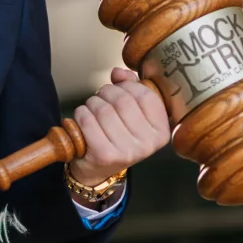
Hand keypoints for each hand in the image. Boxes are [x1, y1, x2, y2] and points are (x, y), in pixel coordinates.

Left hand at [69, 67, 170, 185]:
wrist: (97, 170)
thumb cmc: (115, 137)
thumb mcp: (131, 114)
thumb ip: (130, 88)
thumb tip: (118, 72)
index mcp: (161, 132)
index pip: (145, 95)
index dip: (127, 86)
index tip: (119, 89)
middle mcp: (147, 144)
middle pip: (123, 99)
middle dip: (106, 92)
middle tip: (101, 99)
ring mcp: (127, 152)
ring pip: (103, 108)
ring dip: (92, 103)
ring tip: (92, 111)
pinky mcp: (104, 155)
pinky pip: (88, 121)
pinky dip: (81, 115)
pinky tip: (83, 120)